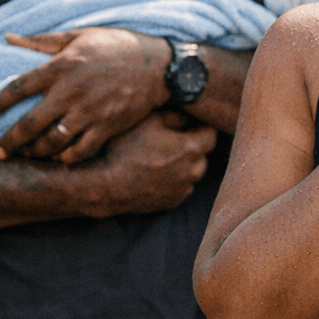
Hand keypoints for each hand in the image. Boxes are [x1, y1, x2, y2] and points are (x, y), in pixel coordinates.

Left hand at [0, 28, 170, 163]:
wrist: (161, 66)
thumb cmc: (119, 47)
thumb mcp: (81, 35)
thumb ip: (43, 40)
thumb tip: (8, 37)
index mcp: (62, 66)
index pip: (18, 88)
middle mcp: (73, 92)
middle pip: (31, 123)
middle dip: (10, 142)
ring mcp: (91, 112)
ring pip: (53, 141)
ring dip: (37, 151)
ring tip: (28, 154)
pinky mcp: (109, 126)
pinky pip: (80, 150)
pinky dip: (66, 157)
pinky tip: (59, 157)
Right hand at [74, 110, 216, 217]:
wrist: (106, 185)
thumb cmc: (127, 150)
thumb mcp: (150, 122)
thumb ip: (175, 117)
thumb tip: (187, 119)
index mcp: (193, 149)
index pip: (211, 134)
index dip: (202, 127)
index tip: (192, 124)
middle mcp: (194, 171)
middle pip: (202, 154)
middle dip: (192, 145)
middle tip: (172, 140)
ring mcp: (184, 188)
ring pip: (192, 171)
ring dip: (184, 164)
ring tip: (161, 157)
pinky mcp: (173, 201)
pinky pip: (181, 186)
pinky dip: (174, 179)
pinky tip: (155, 172)